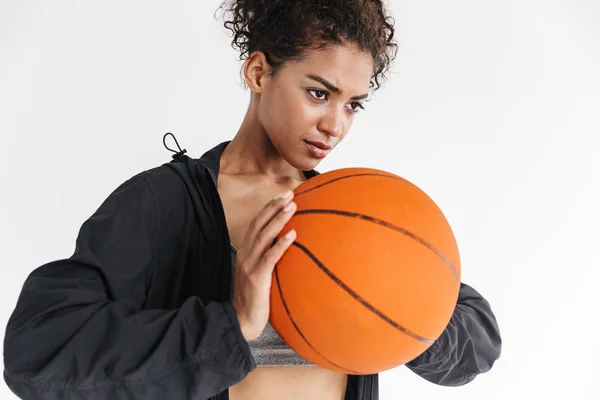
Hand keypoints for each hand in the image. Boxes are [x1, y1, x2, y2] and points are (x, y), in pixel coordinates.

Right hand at [231, 190, 296, 340]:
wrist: (242, 320)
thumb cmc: (255, 298)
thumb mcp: (260, 274)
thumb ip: (269, 259)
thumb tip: (288, 247)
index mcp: (245, 252)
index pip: (256, 223)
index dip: (268, 208)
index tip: (283, 196)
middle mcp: (246, 254)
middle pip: (259, 224)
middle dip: (274, 206)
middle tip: (290, 194)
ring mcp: (250, 265)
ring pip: (264, 235)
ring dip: (279, 219)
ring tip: (293, 206)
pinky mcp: (257, 277)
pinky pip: (270, 257)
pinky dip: (281, 244)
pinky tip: (292, 234)